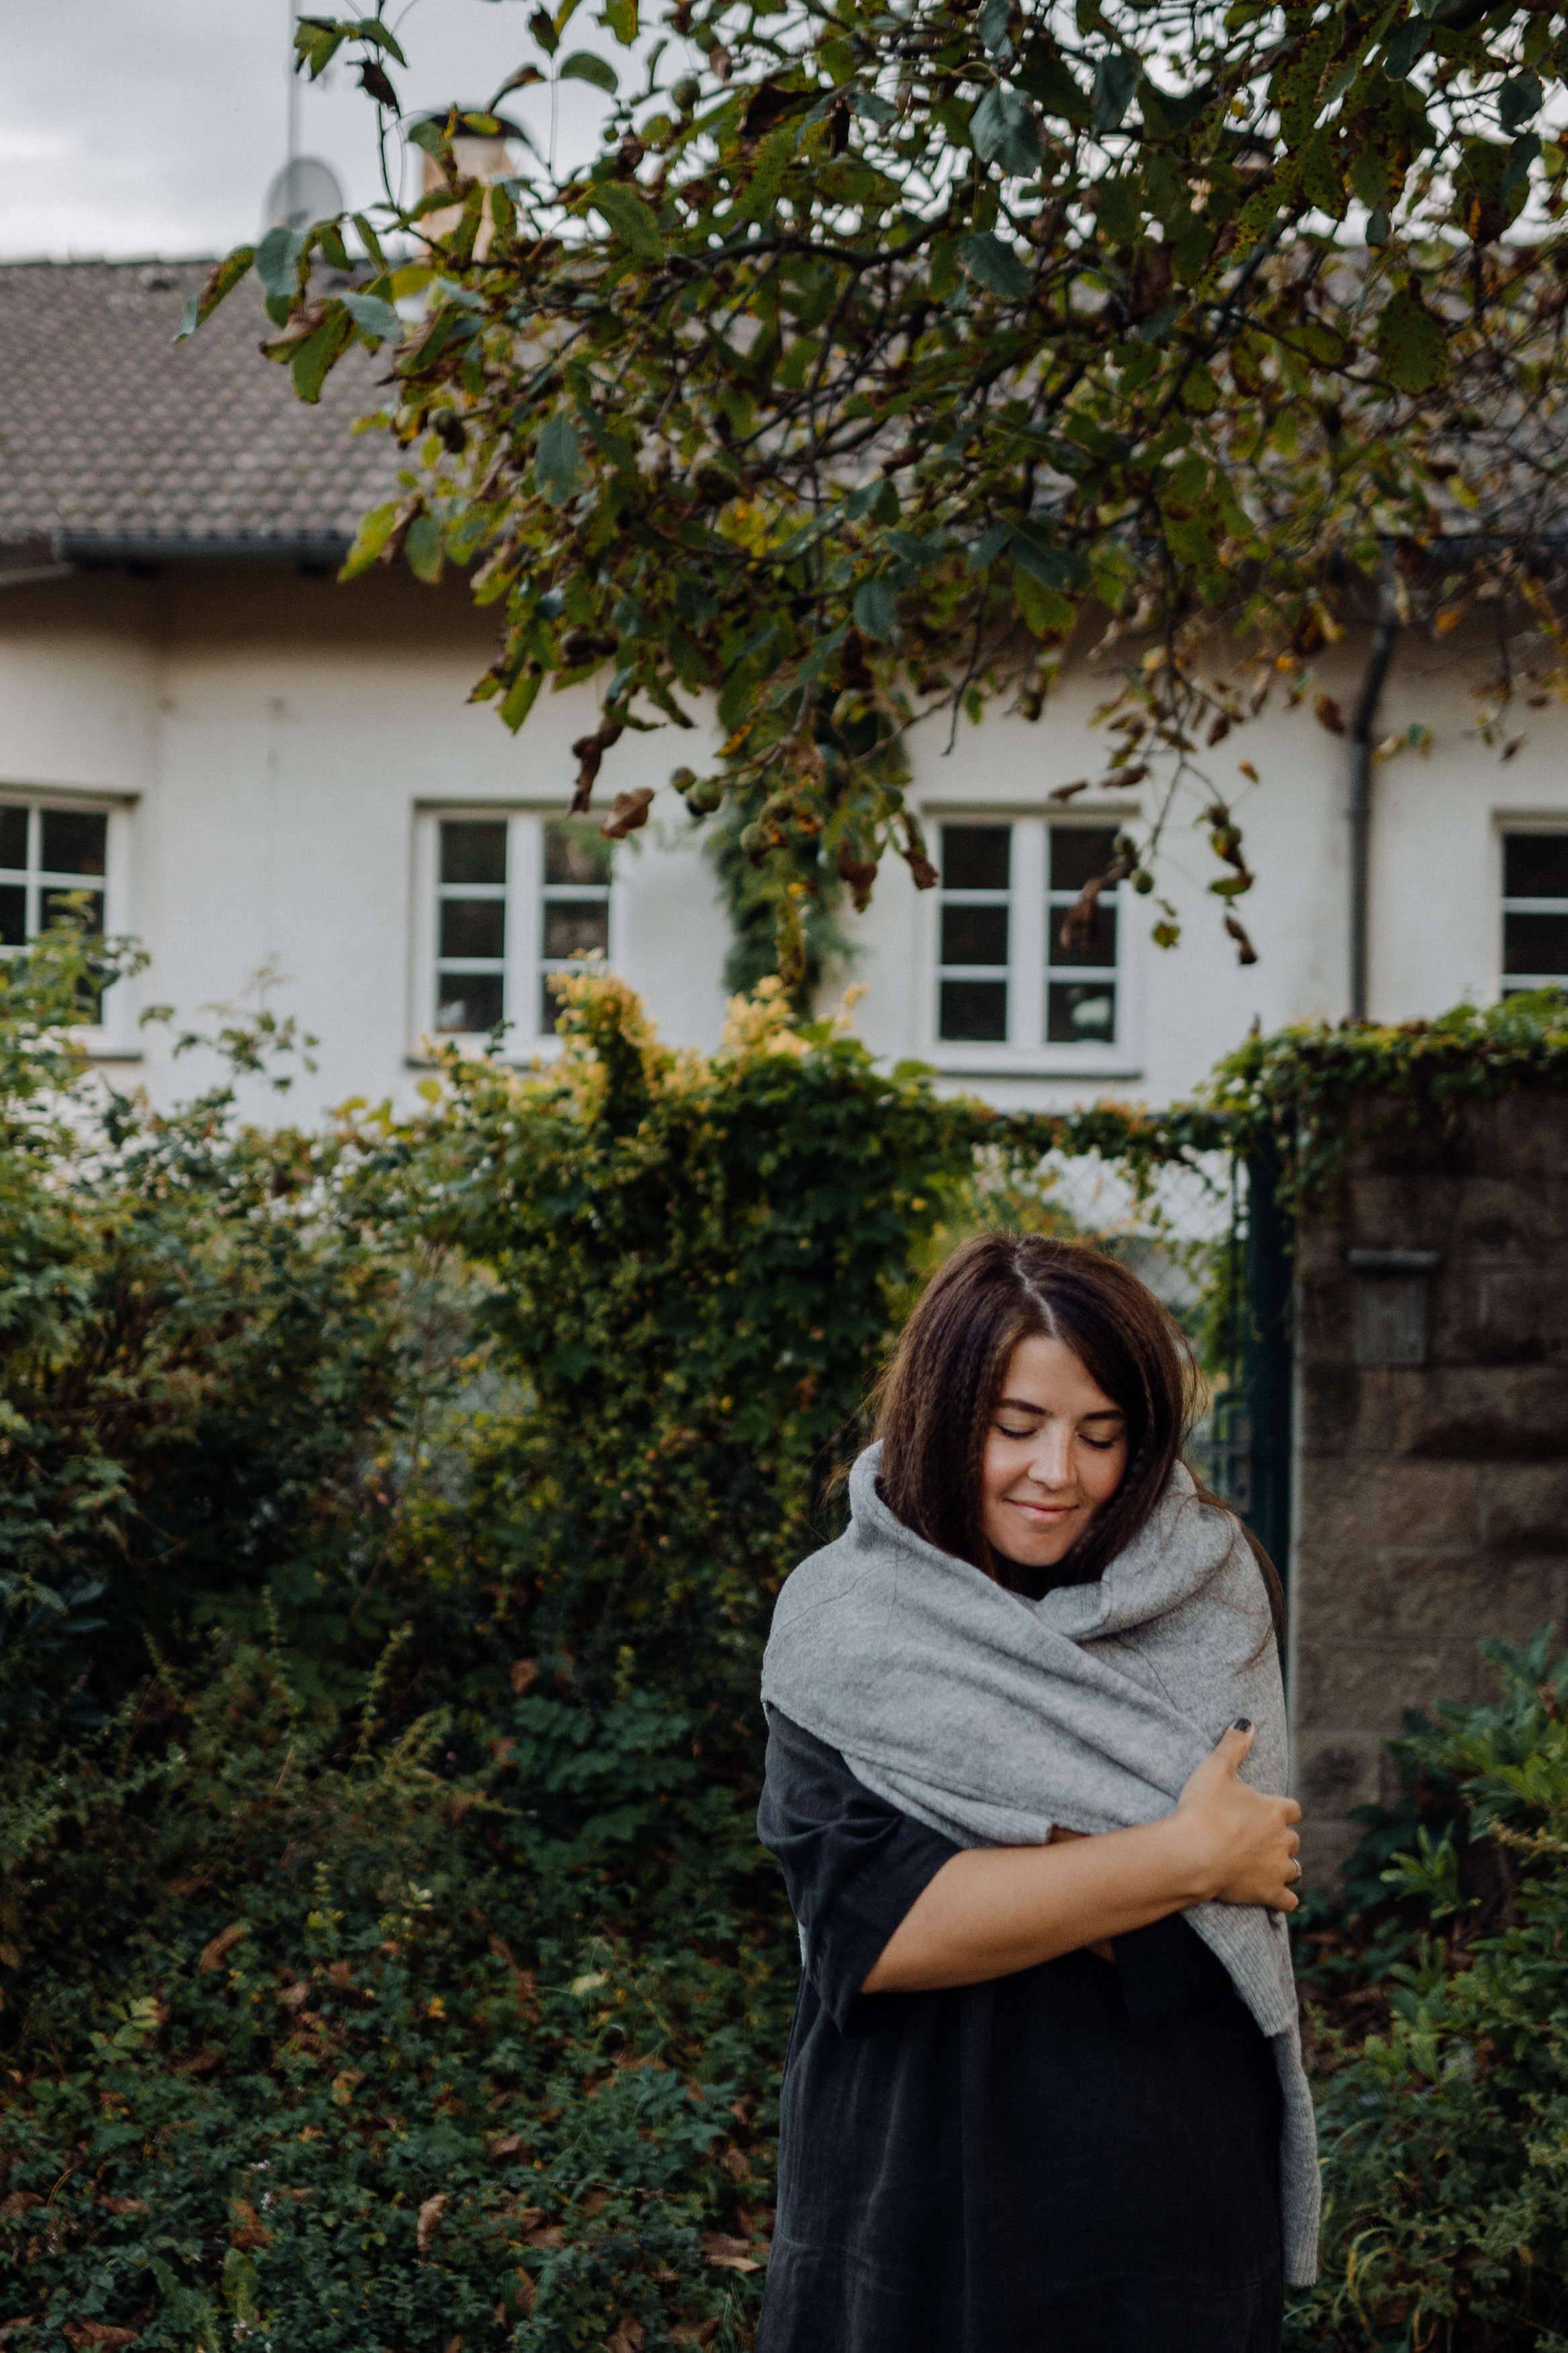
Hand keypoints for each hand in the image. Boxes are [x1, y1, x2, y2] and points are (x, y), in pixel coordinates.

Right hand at [1171, 1721, 1301, 1910]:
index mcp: (1273, 1810)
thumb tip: (1247, 1722)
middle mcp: (1282, 1840)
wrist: (1195, 1853)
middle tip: (1265, 1841)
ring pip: (1295, 1870)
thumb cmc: (1203, 1809)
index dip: (1283, 1811)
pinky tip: (1278, 1899)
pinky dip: (1284, 1900)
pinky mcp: (1268, 1893)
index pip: (1292, 1810)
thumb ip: (1233, 1745)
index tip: (1272, 1813)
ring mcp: (1276, 1868)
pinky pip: (1288, 1901)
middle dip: (1283, 1840)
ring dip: (1286, 1868)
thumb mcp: (1215, 1769)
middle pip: (1294, 1840)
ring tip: (1272, 1868)